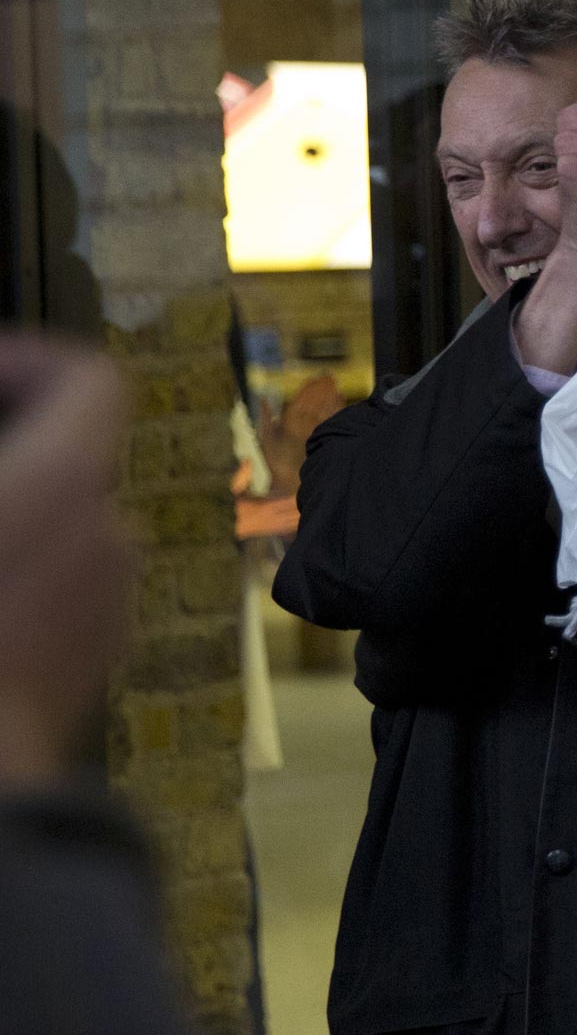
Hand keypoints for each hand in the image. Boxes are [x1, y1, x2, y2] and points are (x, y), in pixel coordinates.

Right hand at [0, 337, 132, 785]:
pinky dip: (9, 585)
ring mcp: (104, 611)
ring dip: (4, 524)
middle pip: (66, 457)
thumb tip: (8, 451)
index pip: (91, 381)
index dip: (26, 363)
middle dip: (0, 452)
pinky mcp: (85, 672)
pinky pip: (51, 599)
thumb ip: (1, 449)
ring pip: (54, 533)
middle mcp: (108, 539)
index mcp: (65, 485)